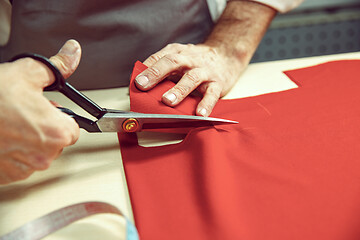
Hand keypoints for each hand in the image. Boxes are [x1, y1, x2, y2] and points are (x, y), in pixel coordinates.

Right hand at [0, 39, 80, 183]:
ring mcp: (24, 169)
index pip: (73, 128)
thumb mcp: (25, 74)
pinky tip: (0, 137)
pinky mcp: (6, 177)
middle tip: (23, 113)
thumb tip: (72, 53)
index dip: (59, 115)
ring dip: (27, 140)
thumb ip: (56, 67)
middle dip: (43, 126)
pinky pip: (18, 164)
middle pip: (55, 141)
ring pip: (36, 153)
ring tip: (7, 123)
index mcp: (57, 133)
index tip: (46, 109)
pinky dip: (11, 152)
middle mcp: (44, 156)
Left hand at [135, 43, 242, 116]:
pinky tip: (199, 114)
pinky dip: (206, 104)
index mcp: (177, 53)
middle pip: (172, 62)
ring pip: (191, 78)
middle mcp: (190, 59)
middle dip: (156, 74)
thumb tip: (134, 91)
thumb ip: (160, 72)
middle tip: (143, 85)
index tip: (136, 82)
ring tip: (168, 101)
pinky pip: (212, 94)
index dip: (146, 69)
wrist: (227, 55)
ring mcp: (205, 71)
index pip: (159, 58)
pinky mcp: (217, 83)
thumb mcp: (178, 59)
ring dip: (179, 89)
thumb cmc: (196, 61)